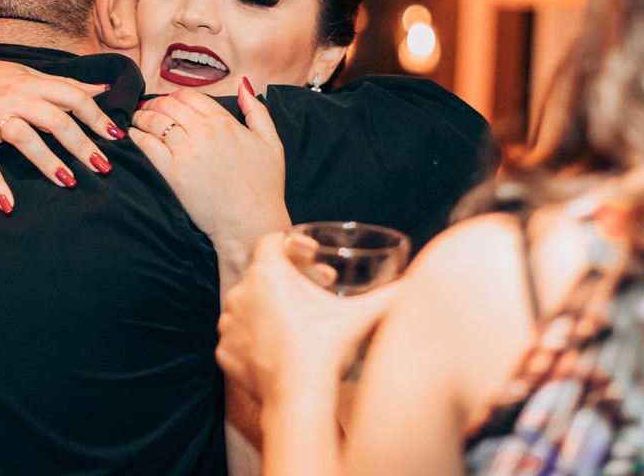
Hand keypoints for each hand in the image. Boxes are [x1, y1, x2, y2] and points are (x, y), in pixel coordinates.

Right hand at [0, 48, 122, 209]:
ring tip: (69, 182)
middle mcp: (14, 95)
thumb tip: (102, 88)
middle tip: (103, 168)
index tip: (118, 137)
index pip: (73, 96)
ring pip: (24, 136)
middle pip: (56, 118)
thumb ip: (63, 84)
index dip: (97, 116)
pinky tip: (8, 204)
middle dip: (82, 144)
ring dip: (48, 161)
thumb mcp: (26, 73)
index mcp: (32, 82)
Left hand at [130, 80, 288, 280]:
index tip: (170, 103)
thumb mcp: (272, 143)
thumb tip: (244, 87)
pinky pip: (146, 144)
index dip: (176, 97)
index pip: (191, 97)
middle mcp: (204, 131)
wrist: (250, 223)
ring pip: (155, 121)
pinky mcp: (172, 172)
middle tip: (149, 109)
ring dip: (142, 116)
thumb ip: (257, 112)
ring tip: (137, 119)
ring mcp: (186, 151)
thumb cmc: (264, 187)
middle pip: (169, 105)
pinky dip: (136, 135)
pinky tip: (132, 135)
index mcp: (225, 122)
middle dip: (156, 104)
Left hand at [216, 233, 401, 402]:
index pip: (271, 241)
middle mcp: (240, 294)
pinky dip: (256, 338)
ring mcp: (228, 325)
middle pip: (264, 275)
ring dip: (270, 308)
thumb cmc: (326, 353)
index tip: (314, 258)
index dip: (294, 245)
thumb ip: (392, 295)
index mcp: (267, 275)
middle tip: (319, 294)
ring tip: (300, 322)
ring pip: (248, 305)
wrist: (299, 402)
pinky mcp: (223, 352)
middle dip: (291, 281)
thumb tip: (419, 284)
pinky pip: (239, 336)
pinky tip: (281, 347)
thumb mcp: (361, 317)